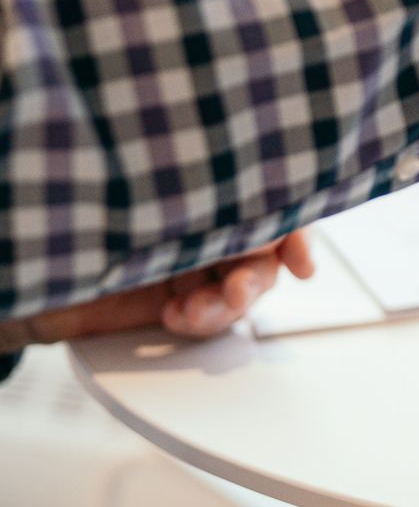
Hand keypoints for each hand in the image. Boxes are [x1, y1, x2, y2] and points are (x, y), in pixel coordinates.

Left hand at [0, 230, 316, 351]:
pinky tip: (178, 316)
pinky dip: (203, 321)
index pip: (269, 202)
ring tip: (196, 312)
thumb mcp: (146, 203)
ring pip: (242, 286)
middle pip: (262, 248)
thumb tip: (261, 212)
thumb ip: (204, 201)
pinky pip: (211, 315)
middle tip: (237, 291)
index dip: (294, 229)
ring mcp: (187, 261)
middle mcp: (199, 221)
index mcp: (200, 185)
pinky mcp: (170, 299)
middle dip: (259, 274)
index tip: (303, 261)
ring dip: (229, 304)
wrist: (14, 283)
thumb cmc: (65, 216)